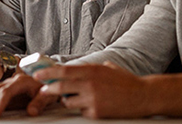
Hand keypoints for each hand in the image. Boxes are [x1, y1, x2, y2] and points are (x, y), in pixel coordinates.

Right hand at [0, 73, 57, 118]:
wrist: (50, 79)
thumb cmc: (48, 86)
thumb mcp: (48, 94)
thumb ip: (40, 101)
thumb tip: (31, 111)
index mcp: (21, 81)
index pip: (7, 92)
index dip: (0, 103)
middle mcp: (12, 82)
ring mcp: (7, 86)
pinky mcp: (5, 92)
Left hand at [34, 62, 148, 118]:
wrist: (143, 95)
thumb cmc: (125, 80)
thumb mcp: (106, 68)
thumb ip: (90, 69)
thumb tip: (75, 70)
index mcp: (92, 70)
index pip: (64, 71)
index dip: (49, 72)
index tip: (37, 73)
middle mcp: (90, 84)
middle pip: (62, 86)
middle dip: (49, 88)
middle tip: (43, 89)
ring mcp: (93, 100)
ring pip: (69, 101)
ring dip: (68, 100)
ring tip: (76, 97)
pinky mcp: (97, 113)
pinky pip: (82, 112)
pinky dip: (83, 109)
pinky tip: (93, 106)